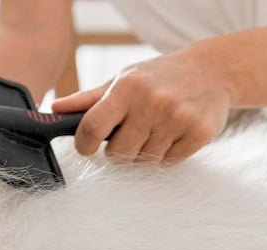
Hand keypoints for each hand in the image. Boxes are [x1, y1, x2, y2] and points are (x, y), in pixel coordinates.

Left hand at [52, 50, 234, 162]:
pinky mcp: (199, 133)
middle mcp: (152, 101)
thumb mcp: (122, 80)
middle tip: (131, 133)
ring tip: (155, 129)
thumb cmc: (156, 78)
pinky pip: (168, 162)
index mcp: (127, 88)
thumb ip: (88, 99)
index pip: (92, 128)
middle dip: (119, 150)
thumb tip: (55, 109)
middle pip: (118, 154)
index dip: (85, 145)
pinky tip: (173, 134)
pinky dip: (167, 154)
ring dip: (144, 152)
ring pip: (143, 161)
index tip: (87, 147)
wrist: (212, 71)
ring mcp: (178, 118)